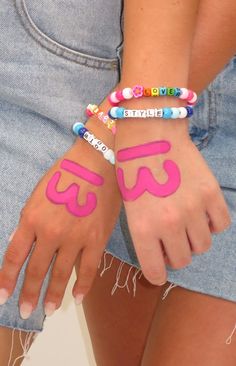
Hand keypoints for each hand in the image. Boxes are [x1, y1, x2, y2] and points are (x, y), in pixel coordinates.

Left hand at [0, 117, 120, 317]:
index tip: (2, 297)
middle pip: (36, 270)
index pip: (14, 257)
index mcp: (32, 219)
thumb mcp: (38, 194)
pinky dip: (83, 285)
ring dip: (54, 295)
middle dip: (29, 293)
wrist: (98, 163)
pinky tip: (78, 297)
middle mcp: (51, 233)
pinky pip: (89, 269)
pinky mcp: (97, 240)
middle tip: (25, 311)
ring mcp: (75, 239)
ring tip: (49, 310)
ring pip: (62, 274)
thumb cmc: (66, 173)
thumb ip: (30, 220)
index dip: (7, 279)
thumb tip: (23, 242)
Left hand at [115, 110, 230, 285]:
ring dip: (194, 238)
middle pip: (182, 261)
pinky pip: (221, 225)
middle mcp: (169, 224)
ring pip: (203, 246)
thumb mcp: (129, 206)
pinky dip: (212, 222)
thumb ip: (145, 235)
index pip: (155, 272)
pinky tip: (201, 210)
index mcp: (142, 229)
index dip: (157, 273)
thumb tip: (162, 255)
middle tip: (170, 238)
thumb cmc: (132, 169)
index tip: (158, 266)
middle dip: (175, 253)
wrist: (150, 135)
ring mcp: (194, 209)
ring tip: (185, 220)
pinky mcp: (211, 194)